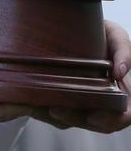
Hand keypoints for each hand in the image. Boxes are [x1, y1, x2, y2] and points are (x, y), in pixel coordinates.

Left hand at [29, 18, 130, 133]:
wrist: (70, 27)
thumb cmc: (99, 33)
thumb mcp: (114, 35)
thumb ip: (123, 50)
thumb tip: (121, 72)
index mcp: (120, 91)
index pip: (123, 116)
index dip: (111, 120)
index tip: (93, 115)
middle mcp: (100, 102)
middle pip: (92, 123)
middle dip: (74, 118)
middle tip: (56, 110)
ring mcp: (79, 104)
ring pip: (68, 121)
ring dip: (53, 116)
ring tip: (38, 106)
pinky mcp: (58, 102)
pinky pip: (49, 114)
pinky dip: (39, 110)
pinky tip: (29, 103)